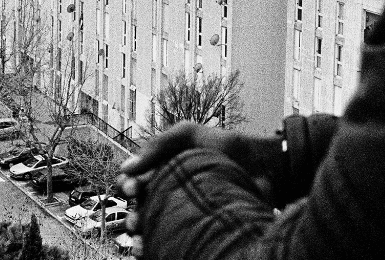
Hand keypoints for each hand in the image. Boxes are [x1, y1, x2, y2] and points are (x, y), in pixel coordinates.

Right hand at [117, 122, 283, 234]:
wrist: (259, 166)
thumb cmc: (223, 146)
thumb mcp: (187, 135)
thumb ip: (156, 145)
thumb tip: (125, 168)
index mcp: (163, 171)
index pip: (136, 183)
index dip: (128, 186)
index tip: (131, 188)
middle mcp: (170, 194)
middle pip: (141, 210)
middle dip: (133, 214)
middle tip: (135, 218)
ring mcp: (182, 213)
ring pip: (152, 229)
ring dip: (141, 235)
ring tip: (142, 234)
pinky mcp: (194, 230)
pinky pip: (169, 242)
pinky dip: (153, 248)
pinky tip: (147, 249)